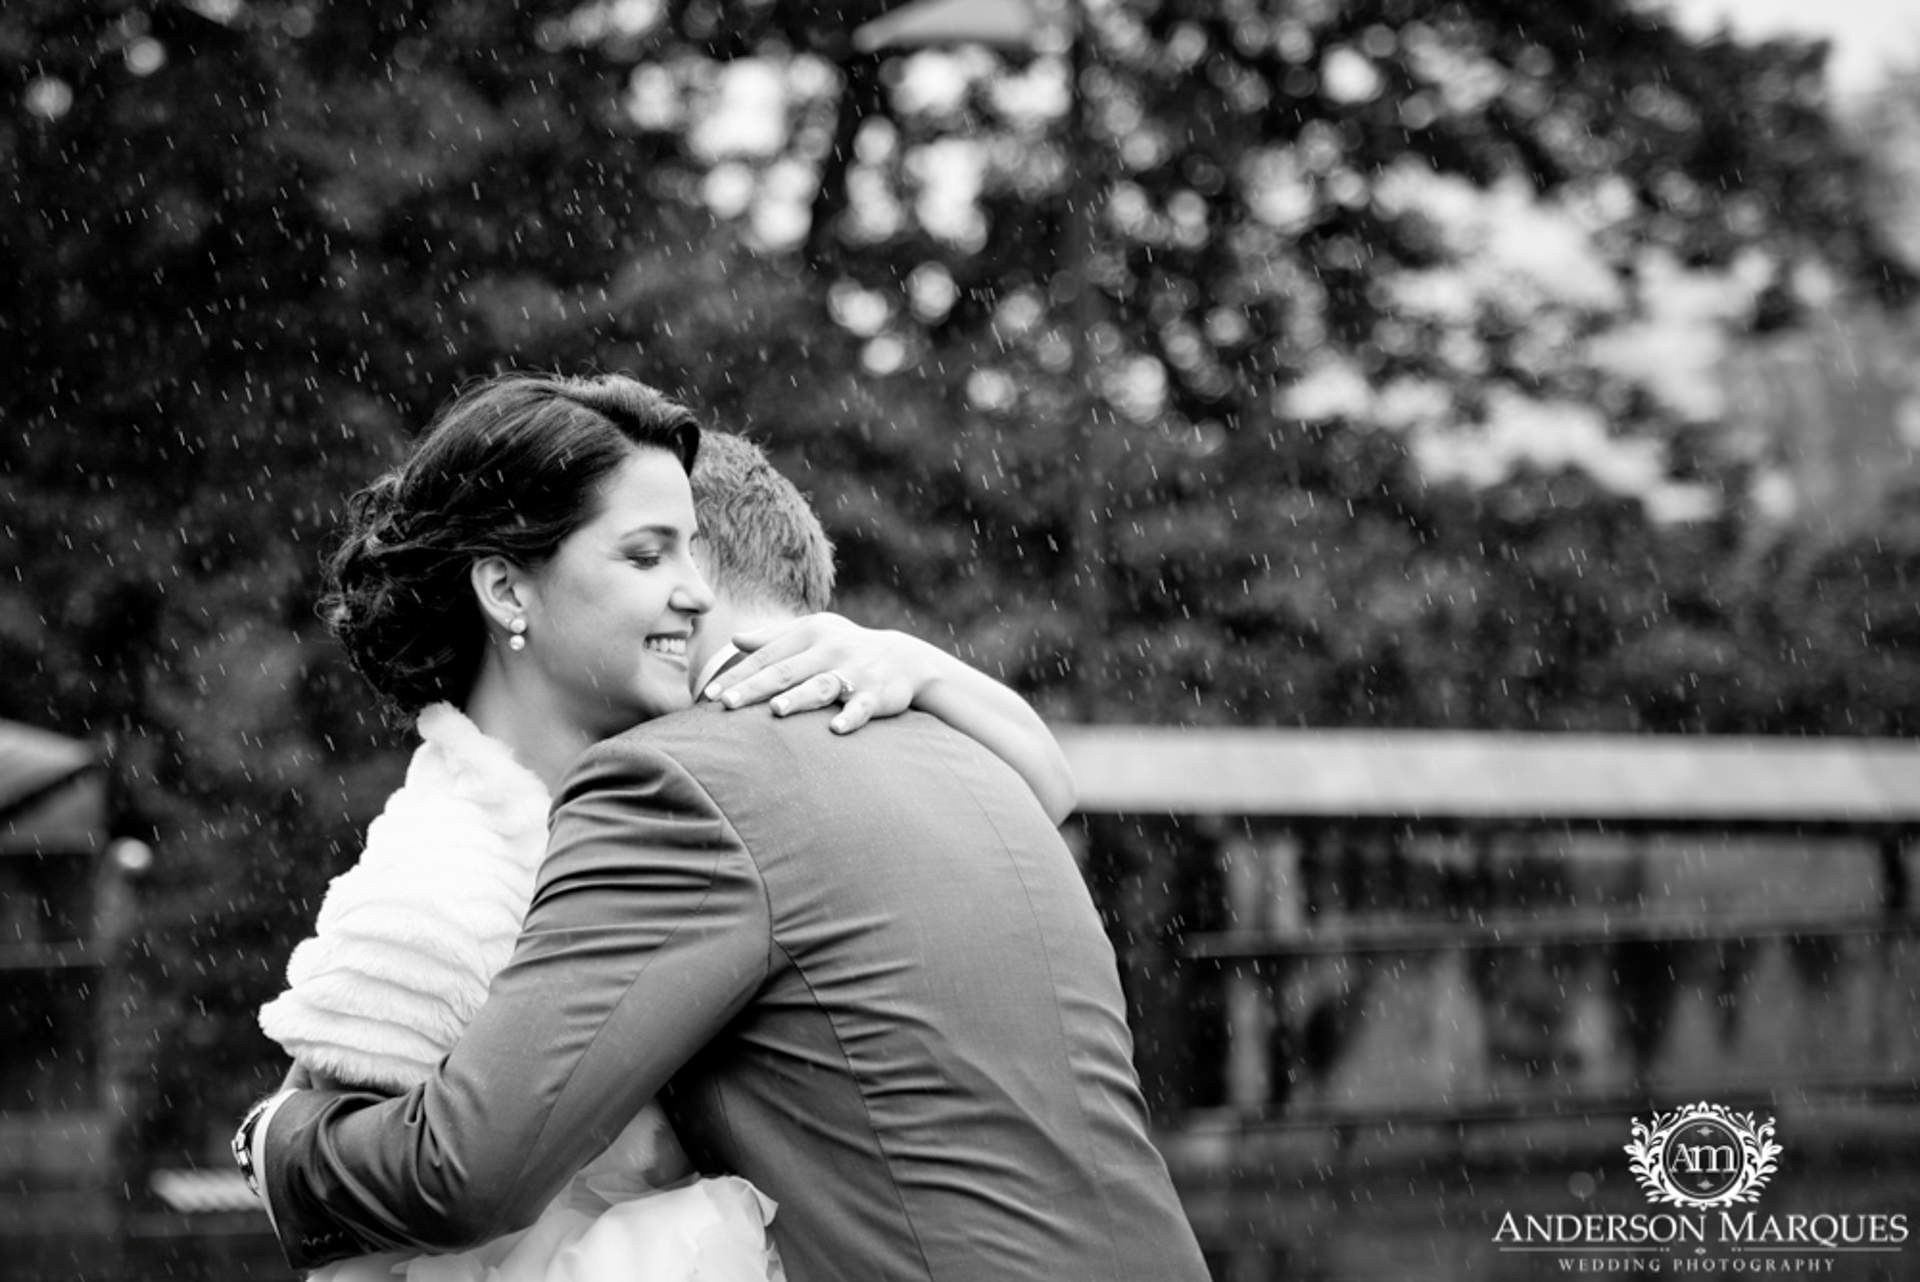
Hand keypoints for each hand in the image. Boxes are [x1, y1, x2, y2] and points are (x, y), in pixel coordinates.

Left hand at [704, 612, 931, 733]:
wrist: (904, 658)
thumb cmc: (847, 646)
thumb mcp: (814, 633)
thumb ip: (774, 637)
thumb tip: (735, 639)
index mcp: (810, 634)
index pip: (767, 656)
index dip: (739, 676)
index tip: (711, 696)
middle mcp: (829, 650)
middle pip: (786, 671)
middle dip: (756, 687)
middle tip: (728, 704)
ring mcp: (854, 671)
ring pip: (821, 686)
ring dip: (800, 698)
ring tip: (777, 710)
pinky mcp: (877, 694)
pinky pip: (862, 707)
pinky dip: (851, 717)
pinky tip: (836, 728)